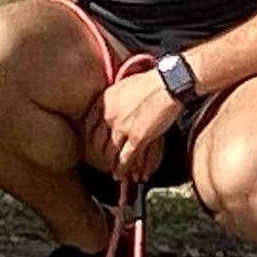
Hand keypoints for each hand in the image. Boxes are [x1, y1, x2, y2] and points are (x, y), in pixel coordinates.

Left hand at [90, 60, 189, 186]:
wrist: (168, 84)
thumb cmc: (149, 82)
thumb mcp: (122, 85)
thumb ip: (111, 99)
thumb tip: (108, 109)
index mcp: (103, 101)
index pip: (88, 125)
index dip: (88, 138)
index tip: (90, 145)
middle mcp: (109, 115)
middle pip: (97, 142)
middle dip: (98, 155)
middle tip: (100, 164)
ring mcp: (122, 128)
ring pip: (111, 152)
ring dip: (111, 165)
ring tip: (112, 173)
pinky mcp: (138, 138)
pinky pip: (126, 158)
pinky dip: (123, 168)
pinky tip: (121, 174)